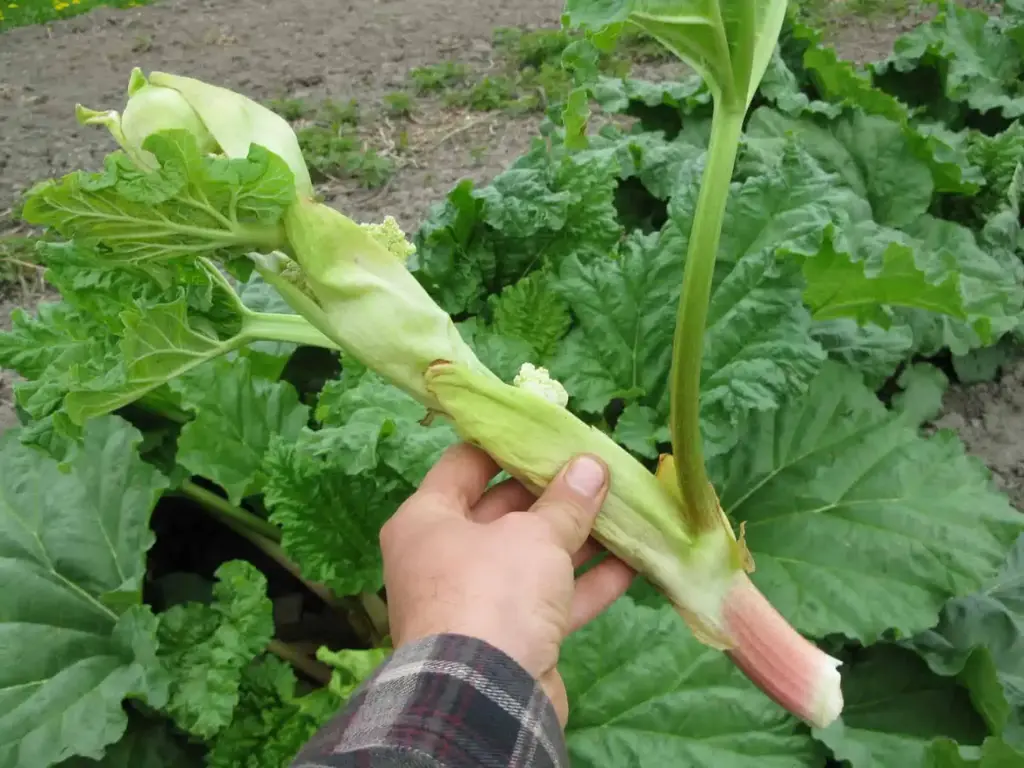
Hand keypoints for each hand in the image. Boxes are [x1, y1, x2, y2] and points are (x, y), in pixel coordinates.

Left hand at [379, 442, 635, 723]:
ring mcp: (477, 600)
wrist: (485, 698)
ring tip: (626, 508)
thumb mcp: (534, 535)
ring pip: (533, 557)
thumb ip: (566, 501)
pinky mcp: (510, 638)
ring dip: (579, 536)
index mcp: (427, 520)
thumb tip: (591, 466)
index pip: (465, 463)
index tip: (550, 429)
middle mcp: (444, 557)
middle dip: (553, 493)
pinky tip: (634, 562)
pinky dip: (587, 582)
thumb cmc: (492, 592)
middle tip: (599, 468)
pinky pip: (551, 599)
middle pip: (502, 511)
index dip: (508, 444)